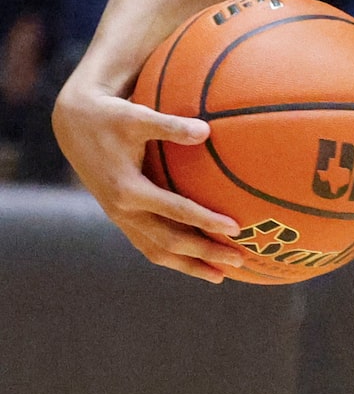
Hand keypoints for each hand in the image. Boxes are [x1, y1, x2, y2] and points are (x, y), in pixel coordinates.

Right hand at [53, 69, 250, 281]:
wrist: (74, 125)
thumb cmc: (111, 117)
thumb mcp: (137, 116)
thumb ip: (170, 126)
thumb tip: (206, 131)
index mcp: (127, 190)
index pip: (175, 211)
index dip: (205, 221)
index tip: (236, 228)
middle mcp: (122, 210)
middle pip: (168, 241)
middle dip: (204, 253)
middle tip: (239, 260)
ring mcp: (120, 217)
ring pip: (156, 250)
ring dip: (188, 265)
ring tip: (220, 276)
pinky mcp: (121, 216)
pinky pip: (147, 244)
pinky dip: (171, 256)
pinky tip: (194, 262)